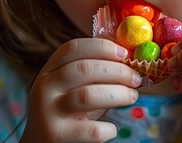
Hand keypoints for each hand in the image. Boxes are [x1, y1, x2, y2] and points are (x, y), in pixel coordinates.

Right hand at [21, 38, 142, 142]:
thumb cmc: (69, 112)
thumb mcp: (74, 87)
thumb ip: (94, 73)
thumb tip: (131, 60)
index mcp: (50, 71)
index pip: (73, 48)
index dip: (102, 47)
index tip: (124, 54)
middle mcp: (45, 88)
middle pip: (84, 69)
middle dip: (117, 71)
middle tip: (136, 79)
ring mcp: (48, 113)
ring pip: (88, 95)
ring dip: (118, 94)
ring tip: (131, 97)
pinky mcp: (58, 136)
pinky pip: (92, 130)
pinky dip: (108, 128)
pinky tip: (111, 129)